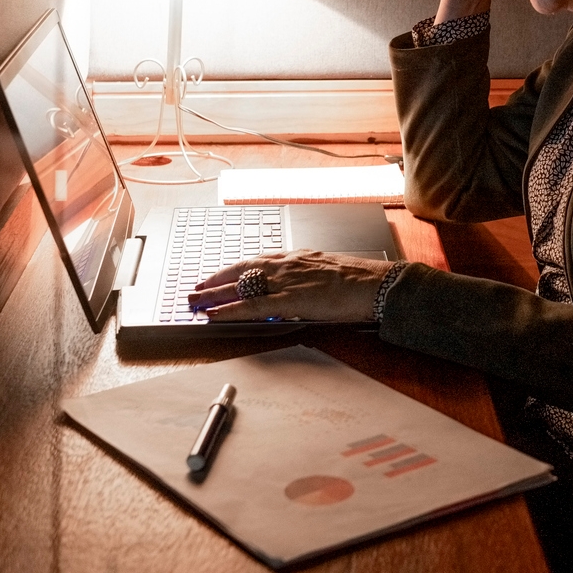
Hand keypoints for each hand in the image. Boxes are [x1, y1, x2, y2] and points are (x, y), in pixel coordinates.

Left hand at [189, 251, 392, 323]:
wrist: (377, 283)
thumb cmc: (361, 280)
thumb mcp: (329, 272)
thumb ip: (309, 278)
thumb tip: (300, 290)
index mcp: (298, 257)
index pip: (256, 261)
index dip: (233, 269)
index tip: (217, 276)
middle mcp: (287, 264)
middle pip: (241, 270)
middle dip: (216, 279)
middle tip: (195, 288)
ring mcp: (287, 280)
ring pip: (241, 285)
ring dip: (214, 294)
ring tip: (194, 301)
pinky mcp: (290, 299)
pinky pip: (252, 306)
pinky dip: (230, 310)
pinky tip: (214, 314)